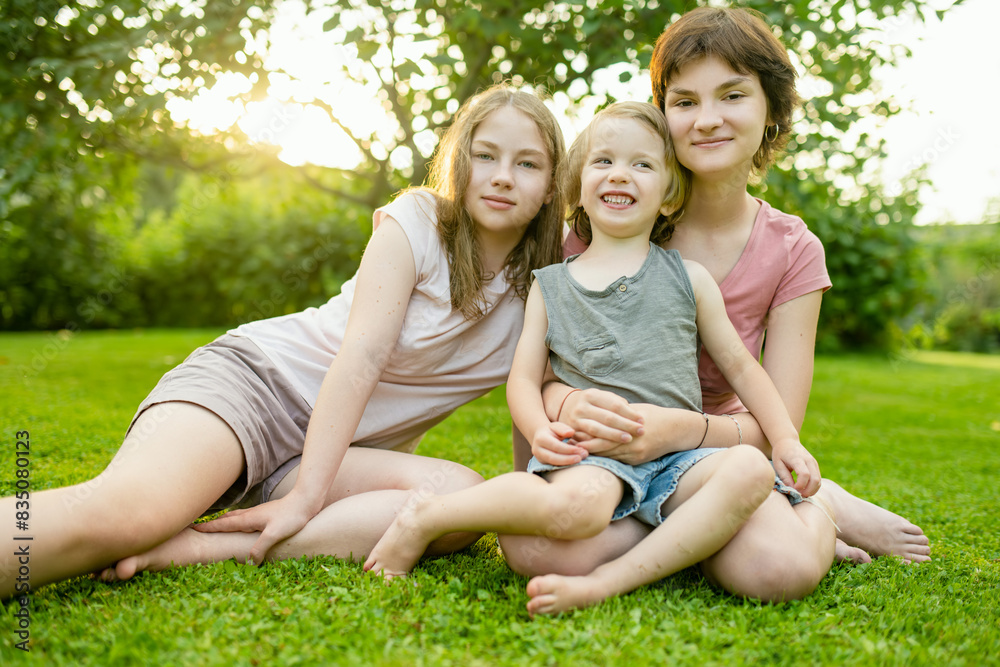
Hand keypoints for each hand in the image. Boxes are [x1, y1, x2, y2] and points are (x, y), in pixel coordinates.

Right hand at [194, 492, 318, 564]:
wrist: (306, 501)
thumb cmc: (291, 516)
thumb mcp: (274, 534)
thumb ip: (260, 548)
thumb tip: (248, 562)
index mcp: (248, 519)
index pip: (223, 524)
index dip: (208, 527)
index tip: (193, 527)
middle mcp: (250, 515)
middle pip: (226, 519)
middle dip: (212, 523)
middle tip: (198, 527)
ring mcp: (258, 513)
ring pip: (236, 517)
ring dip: (224, 521)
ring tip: (217, 525)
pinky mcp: (266, 515)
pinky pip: (245, 518)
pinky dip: (237, 521)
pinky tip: (243, 524)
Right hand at [530, 422, 585, 466]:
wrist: (541, 436)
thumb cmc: (552, 430)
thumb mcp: (557, 426)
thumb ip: (563, 428)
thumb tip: (571, 433)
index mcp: (541, 438)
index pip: (556, 446)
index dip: (568, 449)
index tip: (580, 450)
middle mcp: (537, 449)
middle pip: (553, 458)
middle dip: (568, 459)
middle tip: (581, 457)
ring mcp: (539, 458)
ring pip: (554, 464)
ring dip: (568, 463)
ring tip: (579, 459)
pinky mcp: (543, 463)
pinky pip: (554, 466)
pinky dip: (565, 465)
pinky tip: (574, 461)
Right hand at [558, 388, 644, 442]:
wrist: (566, 407)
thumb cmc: (592, 403)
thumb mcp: (602, 397)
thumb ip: (617, 402)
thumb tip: (634, 414)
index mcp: (592, 395)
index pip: (615, 405)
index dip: (630, 413)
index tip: (642, 420)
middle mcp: (582, 407)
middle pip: (608, 417)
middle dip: (626, 425)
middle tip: (641, 431)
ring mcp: (576, 420)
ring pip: (598, 430)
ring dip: (615, 435)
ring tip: (629, 439)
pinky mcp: (573, 432)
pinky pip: (589, 439)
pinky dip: (601, 444)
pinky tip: (613, 447)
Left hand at [575, 405, 695, 465]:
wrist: (677, 430)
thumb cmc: (654, 415)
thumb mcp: (635, 409)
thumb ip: (616, 412)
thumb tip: (596, 413)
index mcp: (629, 427)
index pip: (603, 432)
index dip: (587, 433)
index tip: (572, 431)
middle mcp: (632, 442)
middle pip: (603, 446)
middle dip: (586, 446)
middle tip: (569, 445)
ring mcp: (635, 454)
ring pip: (608, 456)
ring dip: (593, 454)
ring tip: (576, 452)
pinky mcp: (637, 461)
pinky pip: (617, 461)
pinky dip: (605, 459)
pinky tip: (594, 458)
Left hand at [770, 439, 820, 496]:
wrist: (788, 442)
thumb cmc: (780, 454)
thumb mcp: (778, 465)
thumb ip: (785, 477)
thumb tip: (792, 489)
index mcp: (798, 459)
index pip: (805, 474)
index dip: (800, 485)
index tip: (793, 489)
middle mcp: (809, 460)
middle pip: (815, 479)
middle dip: (808, 491)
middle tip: (798, 495)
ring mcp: (814, 463)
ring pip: (819, 481)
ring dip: (811, 491)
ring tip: (800, 493)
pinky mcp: (816, 466)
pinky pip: (818, 480)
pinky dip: (813, 487)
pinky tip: (804, 489)